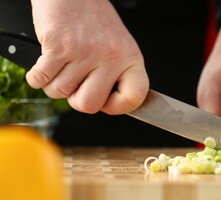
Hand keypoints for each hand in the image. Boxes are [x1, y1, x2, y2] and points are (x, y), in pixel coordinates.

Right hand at [27, 0, 148, 113]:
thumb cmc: (95, 20)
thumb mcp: (119, 47)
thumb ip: (117, 75)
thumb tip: (106, 104)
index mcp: (131, 59)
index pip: (134, 97)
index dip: (118, 107)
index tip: (107, 102)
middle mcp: (111, 57)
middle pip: (89, 105)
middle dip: (76, 100)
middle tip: (76, 86)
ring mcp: (85, 52)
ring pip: (60, 92)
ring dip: (55, 84)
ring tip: (62, 66)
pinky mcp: (59, 46)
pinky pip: (41, 80)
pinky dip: (37, 77)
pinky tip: (45, 65)